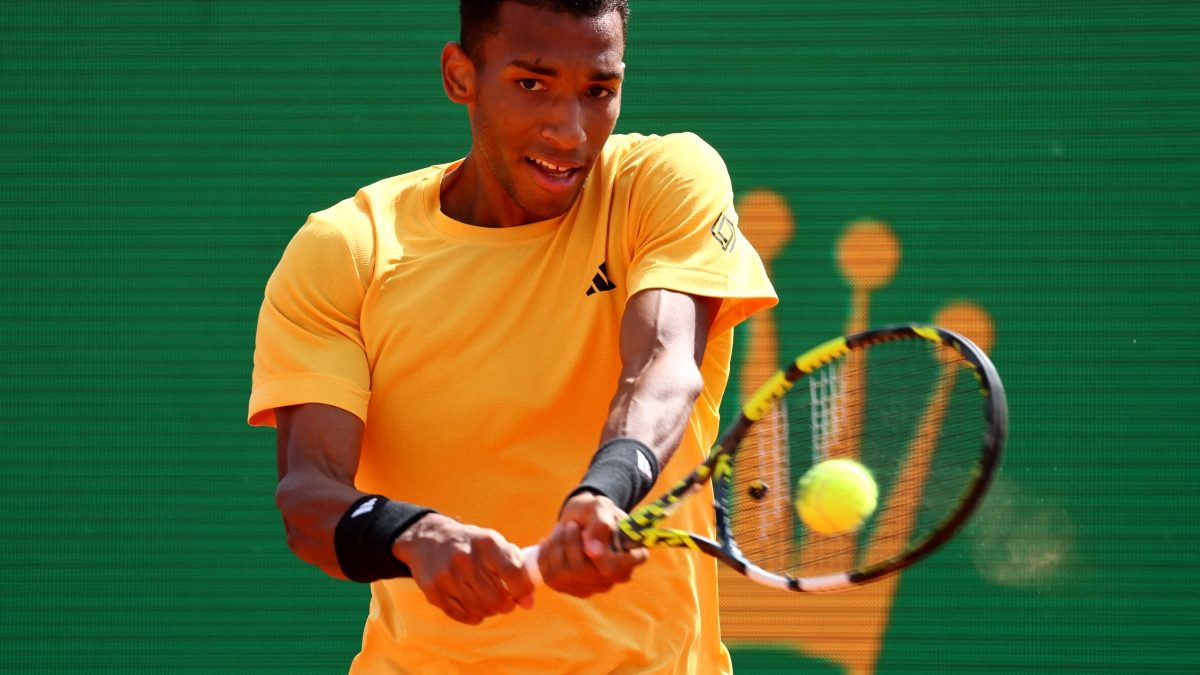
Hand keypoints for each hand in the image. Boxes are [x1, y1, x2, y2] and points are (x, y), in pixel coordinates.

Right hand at [393, 513, 534, 624]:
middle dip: (506, 605)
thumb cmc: (472, 545)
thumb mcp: (495, 546)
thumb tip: (529, 603)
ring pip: (481, 611)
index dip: (523, 590)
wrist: (429, 539)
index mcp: (487, 543)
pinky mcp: (433, 591)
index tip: (521, 592)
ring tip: (487, 599)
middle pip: (498, 600)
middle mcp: (466, 558)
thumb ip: (517, 571)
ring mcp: (447, 575)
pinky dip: (473, 616)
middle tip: (504, 599)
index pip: (514, 575)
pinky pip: (463, 616)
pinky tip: (472, 604)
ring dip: (490, 611)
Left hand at [536, 492, 647, 597]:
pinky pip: (550, 577)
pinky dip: (545, 555)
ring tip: (562, 530)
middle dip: (569, 542)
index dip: (595, 551)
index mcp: (631, 558)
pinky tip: (550, 542)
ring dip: (557, 546)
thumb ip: (601, 525)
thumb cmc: (594, 511)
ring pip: (563, 573)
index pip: (613, 568)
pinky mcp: (572, 589)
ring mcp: (593, 587)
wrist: (580, 517)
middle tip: (570, 525)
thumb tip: (594, 552)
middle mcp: (614, 579)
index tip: (582, 529)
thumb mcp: (600, 507)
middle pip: (582, 570)